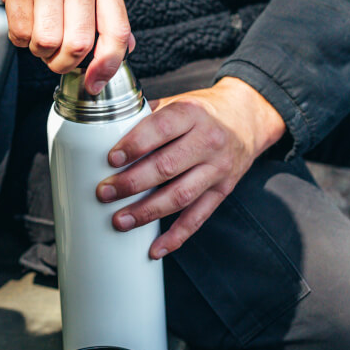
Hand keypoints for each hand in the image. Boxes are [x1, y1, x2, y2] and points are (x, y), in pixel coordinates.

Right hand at [0, 0, 132, 93]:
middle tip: (59, 58)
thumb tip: (126, 47)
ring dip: (42, 51)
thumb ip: (109, 11)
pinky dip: (21, 39)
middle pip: (80, 44)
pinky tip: (24, 23)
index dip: (108, 66)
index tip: (95, 82)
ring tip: (40, 36)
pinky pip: (21, 32)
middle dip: (66, 63)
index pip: (116, 31)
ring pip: (49, 42)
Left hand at [96, 77, 285, 258]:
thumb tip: (102, 130)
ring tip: (120, 221)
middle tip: (104, 193)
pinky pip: (198, 218)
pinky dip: (176, 236)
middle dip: (132, 183)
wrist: (247, 119)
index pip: (161, 128)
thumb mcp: (178, 101)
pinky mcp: (222, 191)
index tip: (111, 159)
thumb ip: (146, 115)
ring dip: (148, 212)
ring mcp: (217, 169)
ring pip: (180, 196)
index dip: (135, 145)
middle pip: (167, 167)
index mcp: (192, 113)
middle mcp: (208, 141)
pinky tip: (155, 249)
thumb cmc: (202, 111)